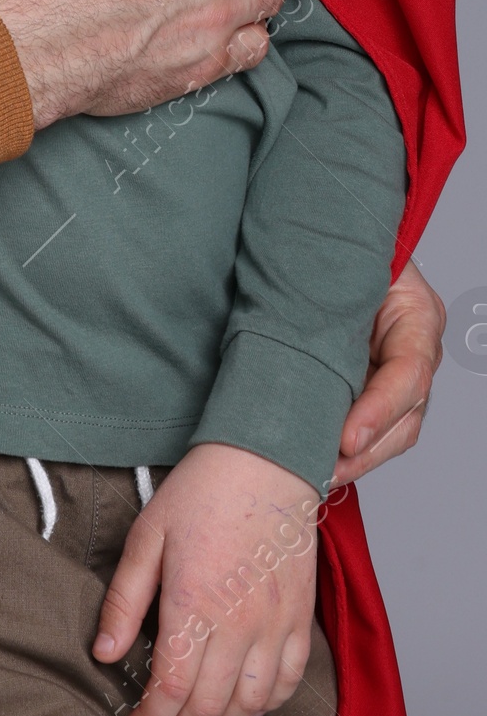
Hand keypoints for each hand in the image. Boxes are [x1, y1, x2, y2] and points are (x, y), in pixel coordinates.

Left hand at [94, 443, 319, 715]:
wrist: (264, 461)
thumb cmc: (201, 492)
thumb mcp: (147, 536)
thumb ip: (124, 600)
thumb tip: (104, 652)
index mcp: (194, 603)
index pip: (172, 690)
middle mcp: (239, 624)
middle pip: (210, 708)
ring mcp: (275, 625)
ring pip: (250, 705)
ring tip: (195, 715)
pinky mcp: (299, 620)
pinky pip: (287, 683)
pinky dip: (263, 704)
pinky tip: (242, 698)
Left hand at [331, 259, 441, 485]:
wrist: (328, 242)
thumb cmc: (337, 246)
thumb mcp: (345, 260)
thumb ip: (336, 287)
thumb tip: (297, 312)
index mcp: (418, 315)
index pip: (409, 375)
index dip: (379, 410)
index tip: (346, 439)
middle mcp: (416, 350)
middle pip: (406, 417)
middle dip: (367, 449)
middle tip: (327, 468)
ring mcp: (398, 374)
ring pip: (392, 433)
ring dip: (357, 459)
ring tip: (320, 474)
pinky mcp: (374, 388)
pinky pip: (371, 429)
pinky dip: (349, 451)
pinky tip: (322, 465)